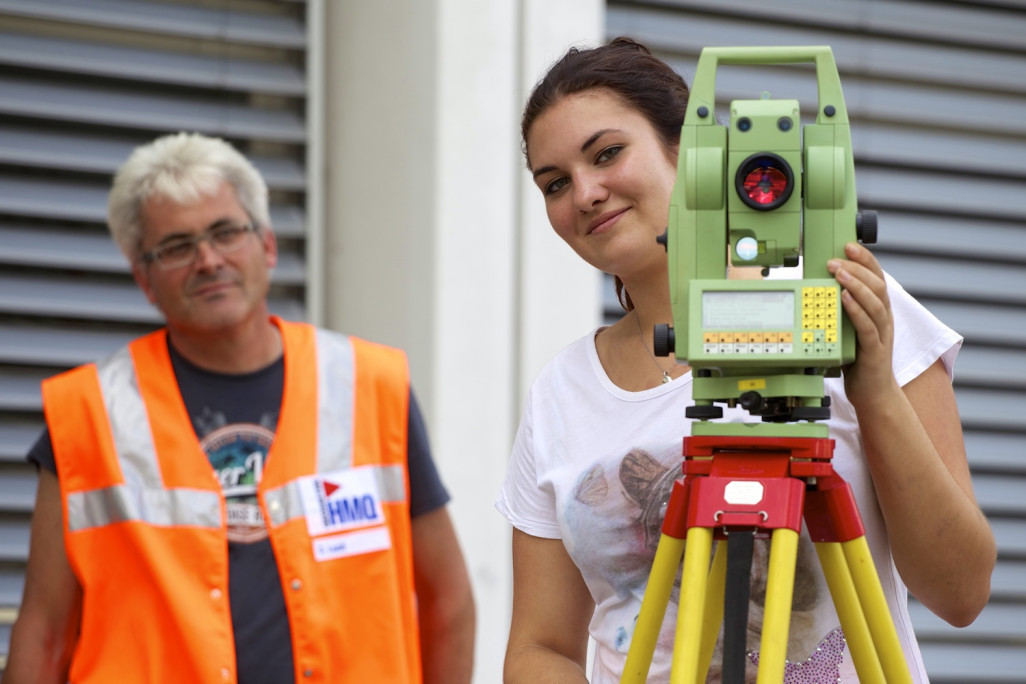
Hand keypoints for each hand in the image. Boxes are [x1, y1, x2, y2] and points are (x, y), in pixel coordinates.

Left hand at [827, 242, 898, 406]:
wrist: (873, 393)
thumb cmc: (859, 360)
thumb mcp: (849, 328)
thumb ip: (842, 310)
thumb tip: (819, 289)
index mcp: (879, 310)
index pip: (877, 277)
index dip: (865, 259)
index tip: (849, 245)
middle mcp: (884, 318)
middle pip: (877, 285)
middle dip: (857, 268)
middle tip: (836, 259)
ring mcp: (882, 334)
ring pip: (875, 302)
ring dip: (855, 285)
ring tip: (839, 273)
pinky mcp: (875, 350)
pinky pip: (867, 327)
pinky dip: (855, 310)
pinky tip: (844, 299)